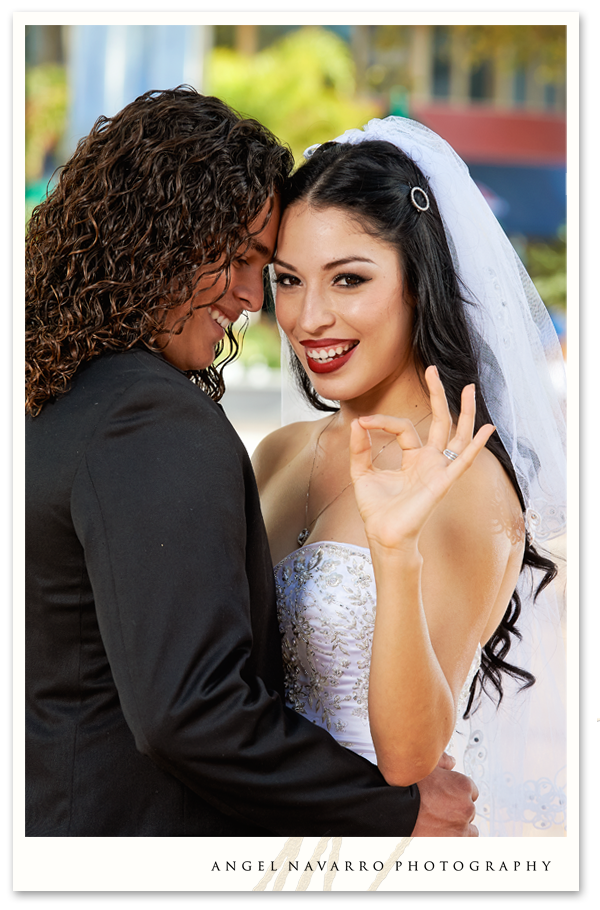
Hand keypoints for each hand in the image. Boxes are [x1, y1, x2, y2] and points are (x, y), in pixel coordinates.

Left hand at [350, 366, 495, 551]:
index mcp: (413, 459)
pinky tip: (487, 430)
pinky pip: (463, 461)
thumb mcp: (362, 473)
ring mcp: (439, 470)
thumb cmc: (377, 510)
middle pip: (440, 422)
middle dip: (437, 395)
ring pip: (457, 436)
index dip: (382, 422)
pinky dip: (476, 445)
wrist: (383, 536)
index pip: (404, 428)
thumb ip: (360, 448)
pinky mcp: (442, 482)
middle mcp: (430, 462)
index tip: (363, 422)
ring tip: (470, 388)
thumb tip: (357, 423)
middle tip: (432, 370)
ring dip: (465, 412)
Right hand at [411, 754, 478, 836]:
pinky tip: (442, 834)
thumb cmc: (408, 789)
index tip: (448, 797)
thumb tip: (450, 762)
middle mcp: (467, 806)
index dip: (458, 794)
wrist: (396, 812)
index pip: (471, 791)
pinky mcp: (456, 842)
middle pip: (468, 809)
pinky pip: (464, 842)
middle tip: (439, 809)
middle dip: (456, 810)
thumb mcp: (425, 767)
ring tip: (441, 824)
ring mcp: (462, 826)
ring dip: (459, 827)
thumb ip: (443, 761)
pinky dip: (455, 839)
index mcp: (463, 785)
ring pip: (470, 829)